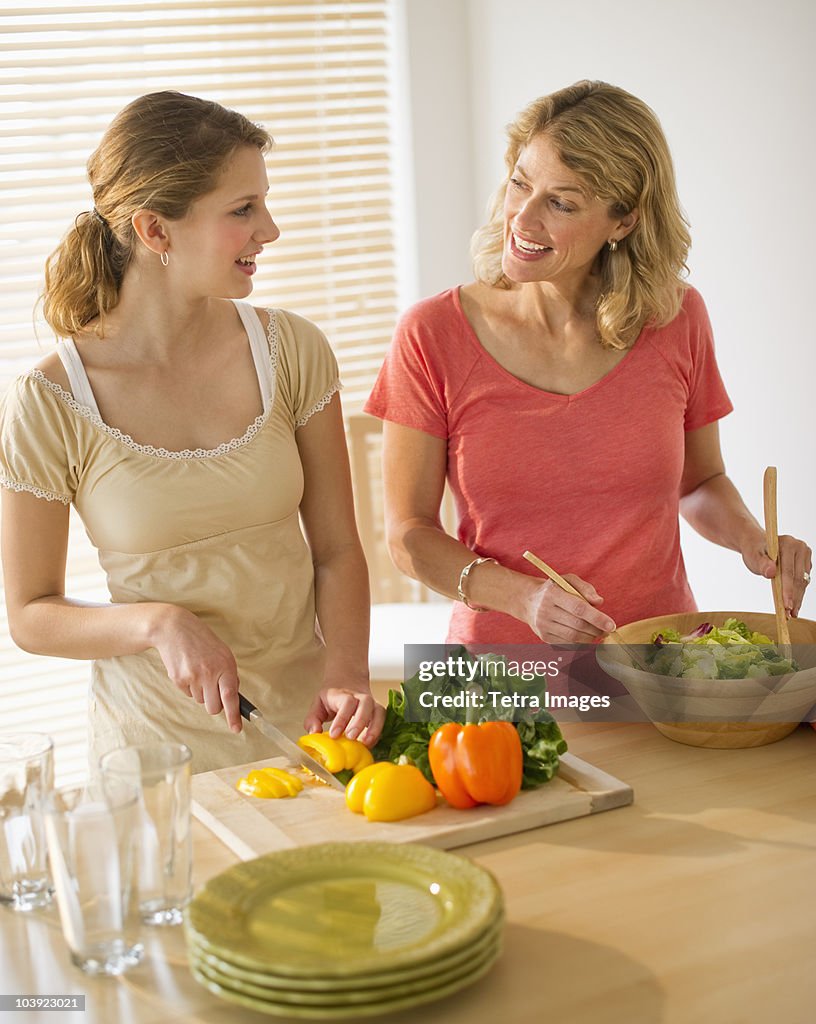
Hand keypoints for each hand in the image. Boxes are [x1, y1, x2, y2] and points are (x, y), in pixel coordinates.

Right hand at [151, 606, 241, 731]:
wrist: (175, 629)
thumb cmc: (202, 642)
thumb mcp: (223, 654)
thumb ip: (229, 675)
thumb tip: (233, 698)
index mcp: (225, 666)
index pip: (231, 696)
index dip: (234, 715)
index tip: (236, 729)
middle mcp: (209, 673)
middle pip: (214, 707)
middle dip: (215, 704)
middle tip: (213, 689)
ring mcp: (192, 677)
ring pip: (201, 701)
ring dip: (202, 692)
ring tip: (199, 671)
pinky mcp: (178, 679)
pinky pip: (188, 695)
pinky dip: (190, 687)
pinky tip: (189, 670)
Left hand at [304, 683, 385, 747]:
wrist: (348, 681)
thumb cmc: (332, 697)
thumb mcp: (318, 704)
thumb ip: (313, 719)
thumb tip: (314, 733)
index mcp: (343, 694)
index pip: (346, 702)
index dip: (341, 718)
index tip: (334, 734)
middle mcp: (359, 696)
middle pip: (365, 704)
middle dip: (359, 722)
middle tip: (351, 737)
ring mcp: (371, 703)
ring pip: (378, 711)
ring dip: (374, 728)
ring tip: (366, 743)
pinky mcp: (378, 711)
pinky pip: (383, 719)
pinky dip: (379, 732)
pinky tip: (370, 743)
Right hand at [520, 574, 615, 642]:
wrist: (528, 601)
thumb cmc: (554, 589)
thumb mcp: (567, 580)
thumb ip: (585, 588)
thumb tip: (599, 602)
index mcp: (552, 593)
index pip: (578, 608)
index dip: (597, 618)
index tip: (611, 625)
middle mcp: (545, 610)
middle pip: (577, 624)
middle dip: (597, 629)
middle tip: (607, 629)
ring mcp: (543, 625)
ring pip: (573, 636)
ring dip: (590, 637)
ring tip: (598, 632)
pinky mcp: (543, 637)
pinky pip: (567, 642)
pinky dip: (580, 641)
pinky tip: (586, 635)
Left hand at [742, 533, 811, 616]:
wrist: (757, 545)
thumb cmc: (754, 551)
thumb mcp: (753, 556)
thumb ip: (761, 564)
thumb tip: (771, 572)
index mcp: (787, 544)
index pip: (789, 571)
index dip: (788, 590)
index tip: (786, 605)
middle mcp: (799, 548)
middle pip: (797, 578)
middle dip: (793, 598)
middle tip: (789, 614)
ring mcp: (804, 555)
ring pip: (802, 582)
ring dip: (797, 598)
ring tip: (791, 613)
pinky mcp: (805, 563)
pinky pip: (803, 581)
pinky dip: (797, 593)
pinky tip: (793, 604)